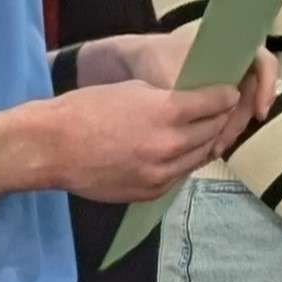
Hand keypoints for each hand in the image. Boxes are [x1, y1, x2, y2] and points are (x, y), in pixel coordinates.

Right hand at [52, 79, 245, 203]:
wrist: (51, 148)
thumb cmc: (86, 110)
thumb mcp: (132, 89)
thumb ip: (165, 99)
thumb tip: (187, 103)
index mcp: (166, 112)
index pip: (214, 103)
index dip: (225, 96)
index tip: (229, 93)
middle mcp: (170, 145)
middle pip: (212, 131)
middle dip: (219, 119)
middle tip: (222, 111)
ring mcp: (162, 173)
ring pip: (200, 157)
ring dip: (205, 142)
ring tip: (205, 132)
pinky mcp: (151, 192)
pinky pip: (180, 175)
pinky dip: (184, 162)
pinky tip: (181, 152)